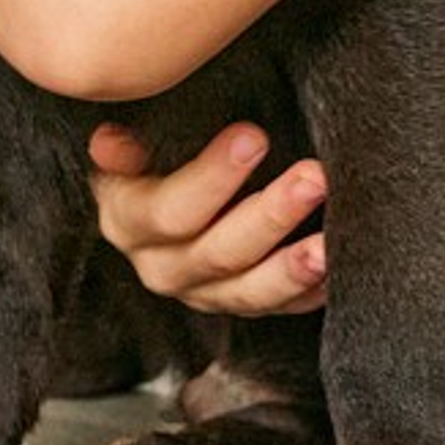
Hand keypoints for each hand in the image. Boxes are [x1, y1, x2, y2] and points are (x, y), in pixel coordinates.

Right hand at [88, 122, 326, 316]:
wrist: (164, 191)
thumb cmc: (153, 150)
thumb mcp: (133, 138)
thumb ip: (128, 143)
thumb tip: (109, 143)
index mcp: (128, 221)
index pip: (170, 210)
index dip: (212, 178)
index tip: (255, 136)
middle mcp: (160, 267)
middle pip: (217, 253)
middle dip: (269, 215)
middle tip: (314, 177)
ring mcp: (201, 293)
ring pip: (248, 293)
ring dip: (291, 269)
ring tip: (328, 245)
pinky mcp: (237, 304)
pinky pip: (274, 309)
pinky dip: (306, 293)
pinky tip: (334, 272)